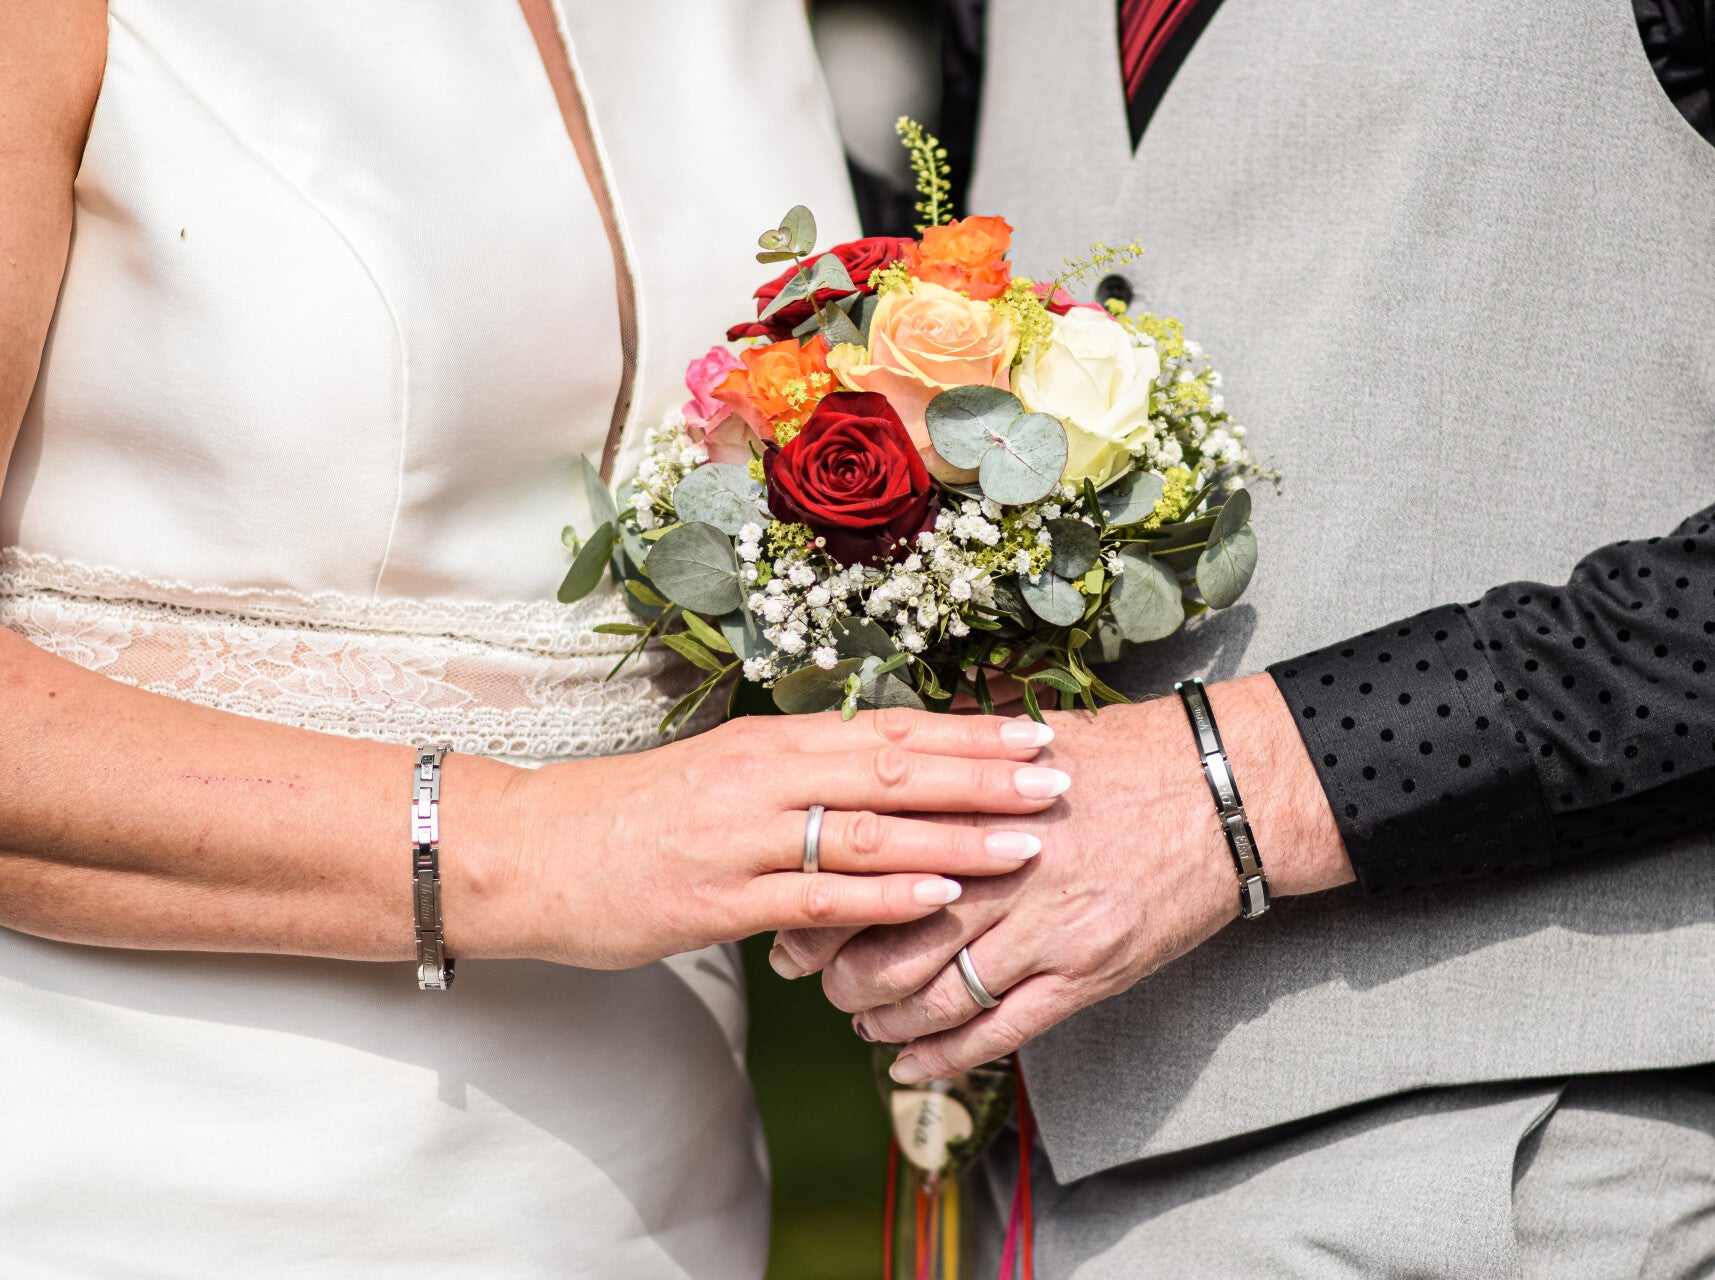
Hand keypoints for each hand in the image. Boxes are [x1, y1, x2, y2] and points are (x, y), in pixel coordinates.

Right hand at [452, 707, 1069, 968]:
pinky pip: (817, 895)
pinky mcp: (718, 899)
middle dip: (984, 774)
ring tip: (1027, 841)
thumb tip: (879, 777)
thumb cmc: (631, 818)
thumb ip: (799, 777)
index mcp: (770, 742)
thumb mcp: (722, 779)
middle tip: (1057, 776)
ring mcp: (742, 838)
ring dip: (955, 835)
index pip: (888, 729)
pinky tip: (940, 898)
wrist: (528, 854)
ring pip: (868, 829)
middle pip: (893, 767)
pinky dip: (886, 895)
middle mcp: (764, 776)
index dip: (967, 733)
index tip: (1036, 732)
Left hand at [769, 675, 1349, 1080]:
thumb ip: (959, 754)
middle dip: (837, 971)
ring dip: (883, 1019)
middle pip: (888, 938)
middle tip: (813, 977)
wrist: (1223, 792)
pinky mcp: (1086, 973)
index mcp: (978, 804)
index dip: (822, 895)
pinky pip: (999, 1032)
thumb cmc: (1127, 757)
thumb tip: (891, 751)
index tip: (795, 906)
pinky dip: (945, 1057)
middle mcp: (1002, 870)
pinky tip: (914, 1065)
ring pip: (934, 995)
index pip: (873, 860)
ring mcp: (1045, 927)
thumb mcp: (1033, 736)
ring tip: (862, 1020)